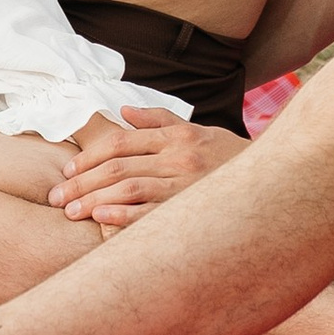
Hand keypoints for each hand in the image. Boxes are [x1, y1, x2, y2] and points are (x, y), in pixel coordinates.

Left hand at [49, 108, 243, 228]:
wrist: (276, 182)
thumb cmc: (231, 158)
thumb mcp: (199, 131)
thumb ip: (159, 121)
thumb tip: (124, 111)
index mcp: (177, 137)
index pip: (121, 141)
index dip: (90, 156)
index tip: (68, 171)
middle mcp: (179, 158)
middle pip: (118, 167)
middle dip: (82, 182)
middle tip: (57, 196)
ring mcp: (187, 186)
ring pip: (129, 189)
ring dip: (95, 201)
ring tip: (71, 212)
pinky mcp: (193, 213)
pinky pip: (152, 216)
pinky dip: (124, 218)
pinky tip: (101, 222)